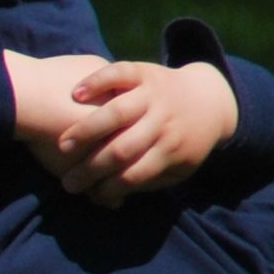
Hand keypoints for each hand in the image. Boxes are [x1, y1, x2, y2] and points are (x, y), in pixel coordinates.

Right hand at [48, 60, 238, 203]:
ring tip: (63, 145)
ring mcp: (153, 94)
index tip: (85, 195)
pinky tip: (77, 93)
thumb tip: (114, 202)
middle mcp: (162, 121)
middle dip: (91, 169)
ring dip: (87, 130)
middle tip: (67, 182)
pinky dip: (98, 81)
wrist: (209, 99)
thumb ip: (149, 181)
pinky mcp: (145, 71)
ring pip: (116, 112)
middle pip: (121, 149)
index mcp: (171, 148)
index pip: (133, 175)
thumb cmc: (186, 140)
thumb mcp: (179, 166)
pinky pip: (119, 73)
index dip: (106, 188)